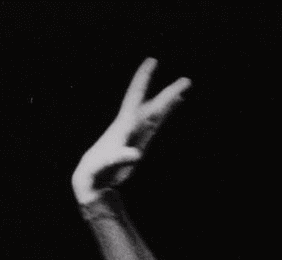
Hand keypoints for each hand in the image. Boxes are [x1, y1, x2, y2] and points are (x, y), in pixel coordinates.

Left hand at [71, 58, 190, 204]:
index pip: (136, 96)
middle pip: (152, 104)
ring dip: (170, 99)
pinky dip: (167, 111)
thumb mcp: (108, 164)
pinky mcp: (141, 140)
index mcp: (125, 124)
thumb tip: (135, 155)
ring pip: (157, 111)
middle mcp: (132, 124)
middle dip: (169, 93)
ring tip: (185, 86)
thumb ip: (120, 157)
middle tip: (187, 80)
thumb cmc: (99, 170)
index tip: (152, 61)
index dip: (143, 78)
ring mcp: (138, 131)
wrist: (94, 175)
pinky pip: (158, 121)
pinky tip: (177, 103)